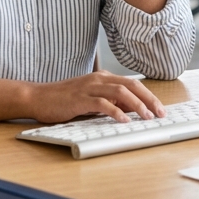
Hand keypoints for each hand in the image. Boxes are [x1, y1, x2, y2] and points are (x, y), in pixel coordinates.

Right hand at [25, 70, 165, 123]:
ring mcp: (89, 87)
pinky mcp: (80, 99)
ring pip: (120, 92)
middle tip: (160, 113)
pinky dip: (116, 111)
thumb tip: (131, 110)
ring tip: (147, 116)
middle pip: (131, 85)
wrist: (38, 97)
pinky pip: (102, 103)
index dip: (148, 96)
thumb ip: (109, 102)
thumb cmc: (64, 100)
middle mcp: (98, 79)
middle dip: (149, 99)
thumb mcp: (91, 99)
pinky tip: (124, 120)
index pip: (132, 83)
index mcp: (103, 78)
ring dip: (137, 105)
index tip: (160, 108)